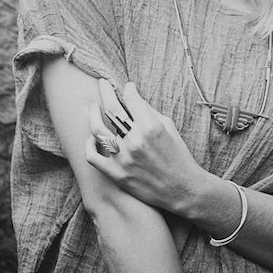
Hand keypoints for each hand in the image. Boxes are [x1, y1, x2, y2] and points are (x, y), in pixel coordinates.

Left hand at [85, 80, 207, 213]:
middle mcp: (135, 141)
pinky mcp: (116, 174)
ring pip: (97, 129)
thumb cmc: (177, 155)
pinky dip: (90, 144)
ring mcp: (123, 158)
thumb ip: (149, 112)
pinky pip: (93, 156)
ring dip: (93, 113)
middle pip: (112, 108)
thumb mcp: (168, 128)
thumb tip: (133, 97)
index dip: (127, 89)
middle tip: (102, 83)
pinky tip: (94, 137)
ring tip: (93, 106)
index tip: (127, 86)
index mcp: (151, 127)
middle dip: (106, 91)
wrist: (181, 189)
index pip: (131, 98)